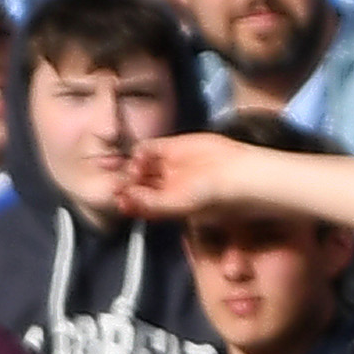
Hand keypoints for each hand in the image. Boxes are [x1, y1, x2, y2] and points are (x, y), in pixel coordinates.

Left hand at [116, 132, 248, 221]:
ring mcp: (167, 166)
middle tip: (120, 184)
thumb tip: (129, 197)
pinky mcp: (172, 147)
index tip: (120, 200)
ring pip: (140, 166)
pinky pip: (148, 148)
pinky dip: (140, 152)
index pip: (139, 204)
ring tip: (135, 172)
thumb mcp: (179, 206)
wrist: (233, 172)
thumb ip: (152, 204)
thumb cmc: (213, 196)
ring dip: (132, 169)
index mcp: (166, 205)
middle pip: (136, 184)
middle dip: (126, 185)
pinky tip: (141, 157)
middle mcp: (165, 186)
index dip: (128, 202)